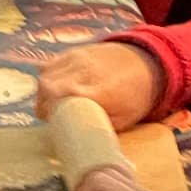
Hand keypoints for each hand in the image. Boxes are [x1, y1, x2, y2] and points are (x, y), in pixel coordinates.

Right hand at [36, 42, 165, 127]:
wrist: (148, 62)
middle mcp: (83, 71)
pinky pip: (52, 64)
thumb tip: (79, 139)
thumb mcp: (124, 120)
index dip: (48, 111)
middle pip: (47, 85)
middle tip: (50, 116)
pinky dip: (48, 77)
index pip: (57, 96)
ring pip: (46, 74)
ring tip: (51, 104)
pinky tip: (55, 88)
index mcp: (97, 90)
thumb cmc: (137, 95)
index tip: (52, 122)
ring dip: (43, 91)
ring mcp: (78, 57)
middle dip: (43, 103)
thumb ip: (99, 127)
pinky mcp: (76, 51)